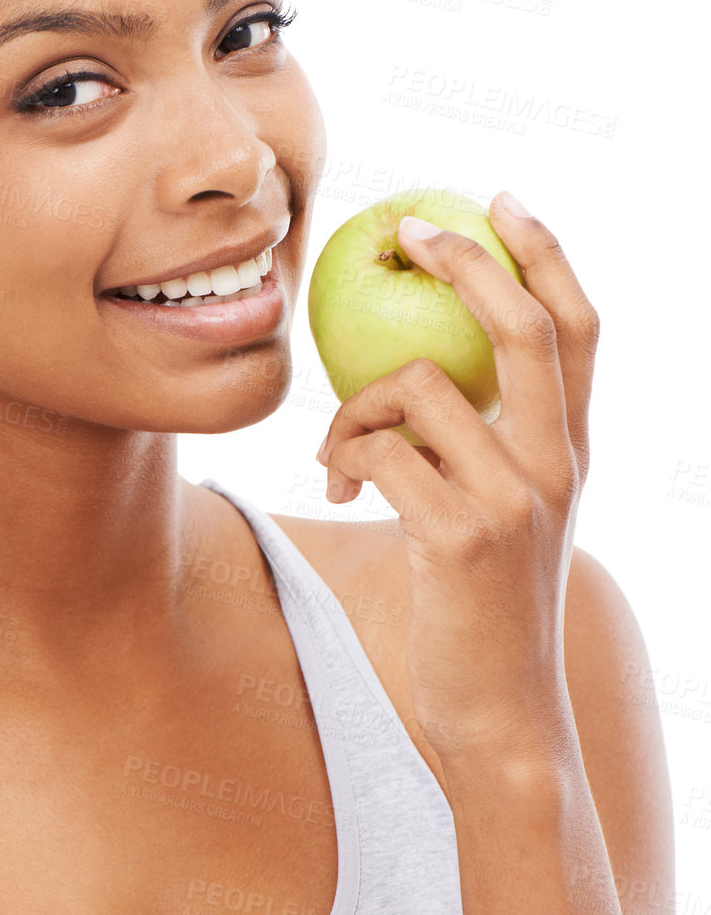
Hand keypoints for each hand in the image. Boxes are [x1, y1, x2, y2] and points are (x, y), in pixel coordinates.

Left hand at [314, 192, 599, 766]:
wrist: (502, 713)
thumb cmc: (485, 610)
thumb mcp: (512, 518)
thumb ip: (490, 447)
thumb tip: (425, 376)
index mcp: (572, 452)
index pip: (579, 328)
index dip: (547, 253)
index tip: (504, 201)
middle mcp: (557, 465)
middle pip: (520, 326)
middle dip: (463, 260)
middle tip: (403, 230)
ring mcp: (514, 499)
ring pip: (420, 387)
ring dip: (355, 407)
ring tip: (337, 456)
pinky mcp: (460, 535)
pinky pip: (381, 451)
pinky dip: (342, 455)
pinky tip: (335, 488)